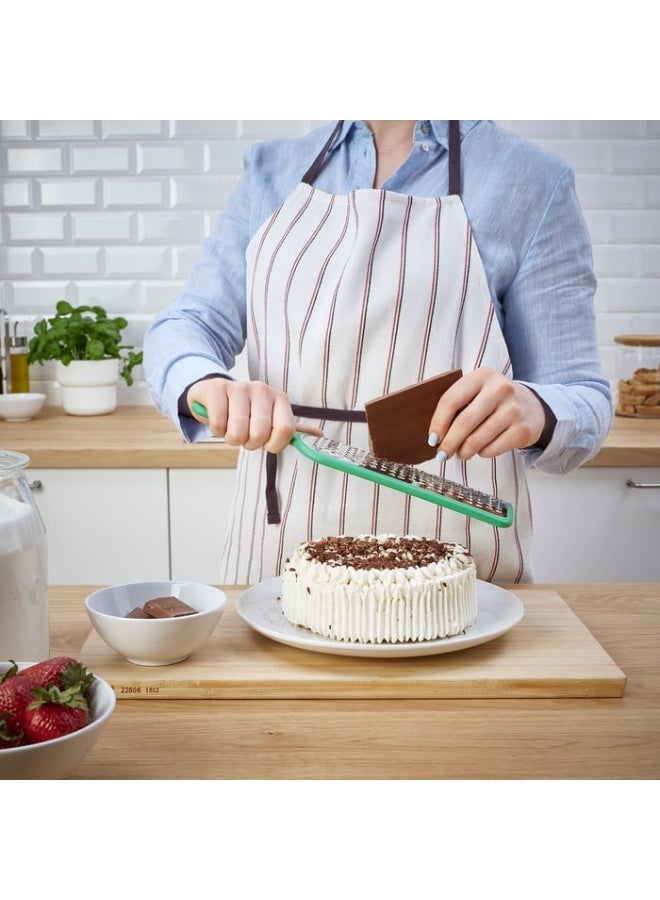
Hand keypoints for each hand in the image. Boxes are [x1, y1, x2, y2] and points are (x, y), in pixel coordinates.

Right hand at [187, 378, 321, 452]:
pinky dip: (216, 430)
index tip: (266, 443)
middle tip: (245, 435)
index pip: (285, 430)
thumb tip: (320, 435)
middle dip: (249, 443)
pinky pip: (218, 425)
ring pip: (237, 432)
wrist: (215, 392)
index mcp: (280, 398)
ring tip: (231, 427)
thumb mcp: (271, 418)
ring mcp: (239, 387)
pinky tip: (219, 420)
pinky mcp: (217, 389)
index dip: (274, 445)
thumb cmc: (247, 411)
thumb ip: (292, 429)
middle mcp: (262, 390)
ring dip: (231, 438)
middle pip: (259, 434)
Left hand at [427, 367, 546, 460]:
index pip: (451, 400)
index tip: (432, 438)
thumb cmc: (493, 401)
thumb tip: (434, 435)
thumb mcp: (477, 392)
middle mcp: (500, 389)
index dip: (438, 423)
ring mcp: (513, 409)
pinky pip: (491, 449)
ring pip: (477, 440)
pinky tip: (481, 449)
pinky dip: (481, 453)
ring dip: (463, 451)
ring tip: (461, 453)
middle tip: (442, 453)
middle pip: (464, 422)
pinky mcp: (522, 430)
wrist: (532, 407)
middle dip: (449, 443)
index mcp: (482, 376)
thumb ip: (457, 404)